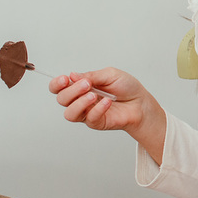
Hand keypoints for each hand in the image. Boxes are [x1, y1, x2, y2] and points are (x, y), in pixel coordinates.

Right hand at [49, 68, 167, 162]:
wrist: (141, 102)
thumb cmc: (126, 88)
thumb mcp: (110, 74)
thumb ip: (91, 75)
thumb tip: (73, 76)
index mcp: (81, 87)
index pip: (59, 88)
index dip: (56, 84)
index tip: (65, 79)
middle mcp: (80, 100)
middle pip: (62, 99)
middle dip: (72, 90)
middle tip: (87, 85)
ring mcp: (87, 113)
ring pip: (69, 113)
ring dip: (79, 103)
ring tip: (94, 95)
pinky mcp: (96, 122)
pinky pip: (89, 118)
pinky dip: (98, 109)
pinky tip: (108, 102)